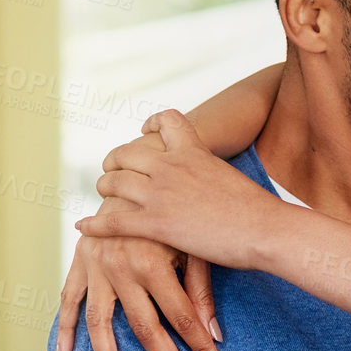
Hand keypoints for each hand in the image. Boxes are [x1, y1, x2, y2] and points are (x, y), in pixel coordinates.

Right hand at [56, 193, 223, 350]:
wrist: (139, 174)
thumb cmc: (176, 213)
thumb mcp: (194, 245)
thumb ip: (201, 290)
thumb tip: (214, 335)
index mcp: (152, 261)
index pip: (182, 317)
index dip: (200, 348)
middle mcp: (121, 267)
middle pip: (145, 329)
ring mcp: (97, 267)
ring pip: (101, 325)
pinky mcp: (80, 264)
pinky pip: (69, 302)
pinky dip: (65, 330)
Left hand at [77, 110, 279, 268]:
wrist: (266, 229)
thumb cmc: (259, 211)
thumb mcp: (233, 178)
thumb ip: (213, 175)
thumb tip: (215, 185)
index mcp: (194, 151)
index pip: (165, 122)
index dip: (151, 124)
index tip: (145, 132)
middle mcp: (172, 166)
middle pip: (127, 153)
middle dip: (114, 162)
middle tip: (111, 172)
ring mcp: (161, 193)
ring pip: (113, 183)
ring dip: (104, 189)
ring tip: (103, 197)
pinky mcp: (156, 222)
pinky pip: (112, 219)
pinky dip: (94, 223)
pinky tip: (84, 226)